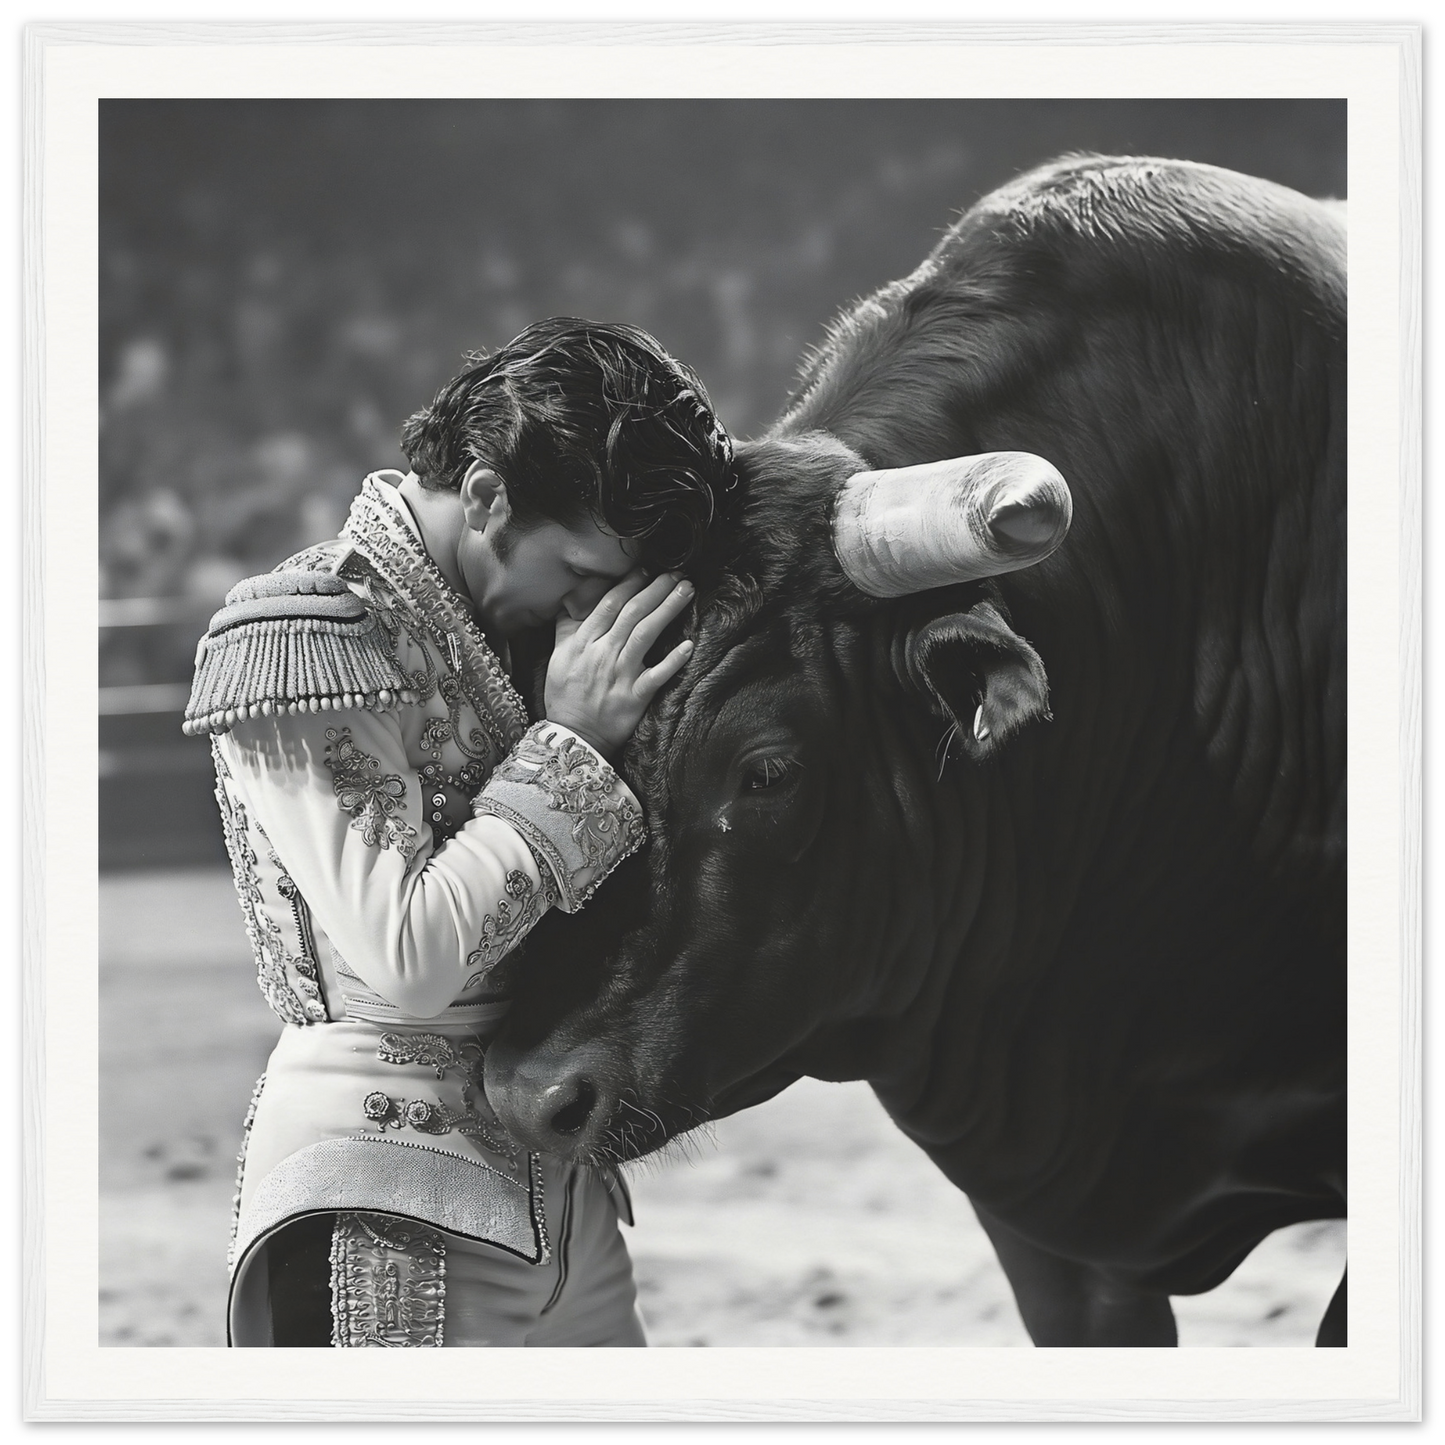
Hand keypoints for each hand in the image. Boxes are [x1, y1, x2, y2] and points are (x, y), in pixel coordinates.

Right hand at [543, 570, 694, 760]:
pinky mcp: (633, 697)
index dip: (630, 583)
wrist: (572, 736)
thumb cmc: (566, 696)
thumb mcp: (558, 656)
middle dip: (656, 589)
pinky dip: (673, 661)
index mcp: (583, 641)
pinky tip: (689, 645)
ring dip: (668, 610)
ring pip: (645, 635)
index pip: (609, 604)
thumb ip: (568, 626)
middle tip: (676, 573)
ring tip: (686, 591)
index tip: (647, 570)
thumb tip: (575, 599)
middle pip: (632, 613)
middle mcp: (602, 653)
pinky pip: (656, 676)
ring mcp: (619, 675)